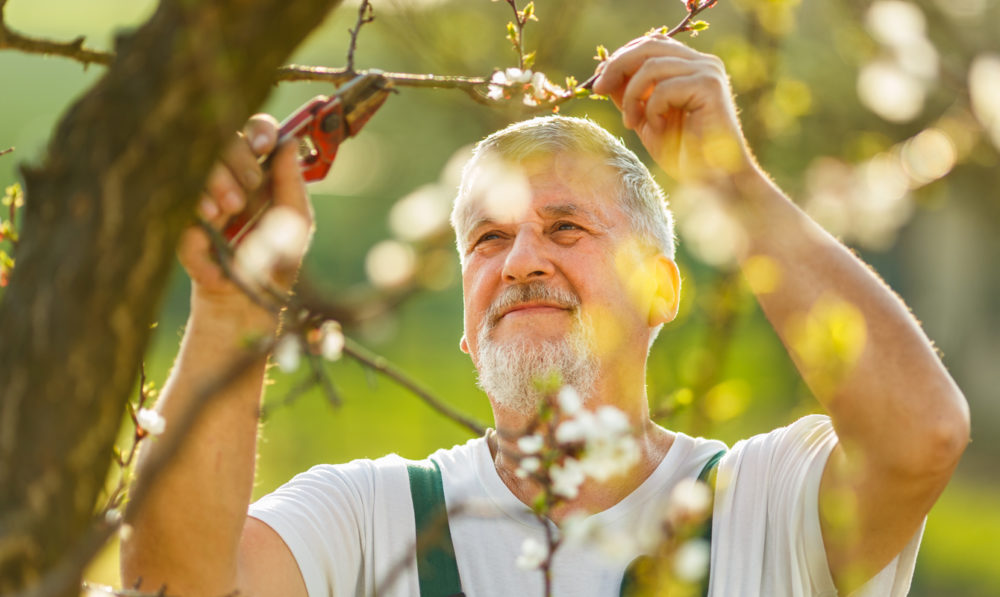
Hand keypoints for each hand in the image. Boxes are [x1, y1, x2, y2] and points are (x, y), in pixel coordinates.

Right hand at [177, 115, 312, 305]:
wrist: (250, 309)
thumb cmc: (275, 262)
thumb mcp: (295, 223)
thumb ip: (292, 184)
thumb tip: (289, 142)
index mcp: (256, 176)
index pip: (252, 135)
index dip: (256, 132)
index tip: (264, 145)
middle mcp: (226, 182)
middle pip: (220, 143)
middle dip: (236, 161)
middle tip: (249, 186)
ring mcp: (200, 203)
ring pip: (195, 168)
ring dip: (214, 183)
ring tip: (228, 210)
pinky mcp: (181, 231)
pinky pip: (180, 214)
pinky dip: (197, 227)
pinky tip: (213, 238)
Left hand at [592, 35, 754, 184]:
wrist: (715, 181)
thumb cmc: (685, 155)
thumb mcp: (647, 120)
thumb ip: (631, 96)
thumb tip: (604, 75)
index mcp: (691, 66)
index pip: (650, 45)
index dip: (620, 58)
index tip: (598, 82)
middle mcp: (703, 63)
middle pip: (649, 46)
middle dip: (617, 66)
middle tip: (599, 90)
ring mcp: (709, 72)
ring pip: (652, 66)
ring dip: (632, 96)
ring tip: (632, 123)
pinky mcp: (710, 87)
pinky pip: (664, 89)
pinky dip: (652, 110)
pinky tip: (658, 129)